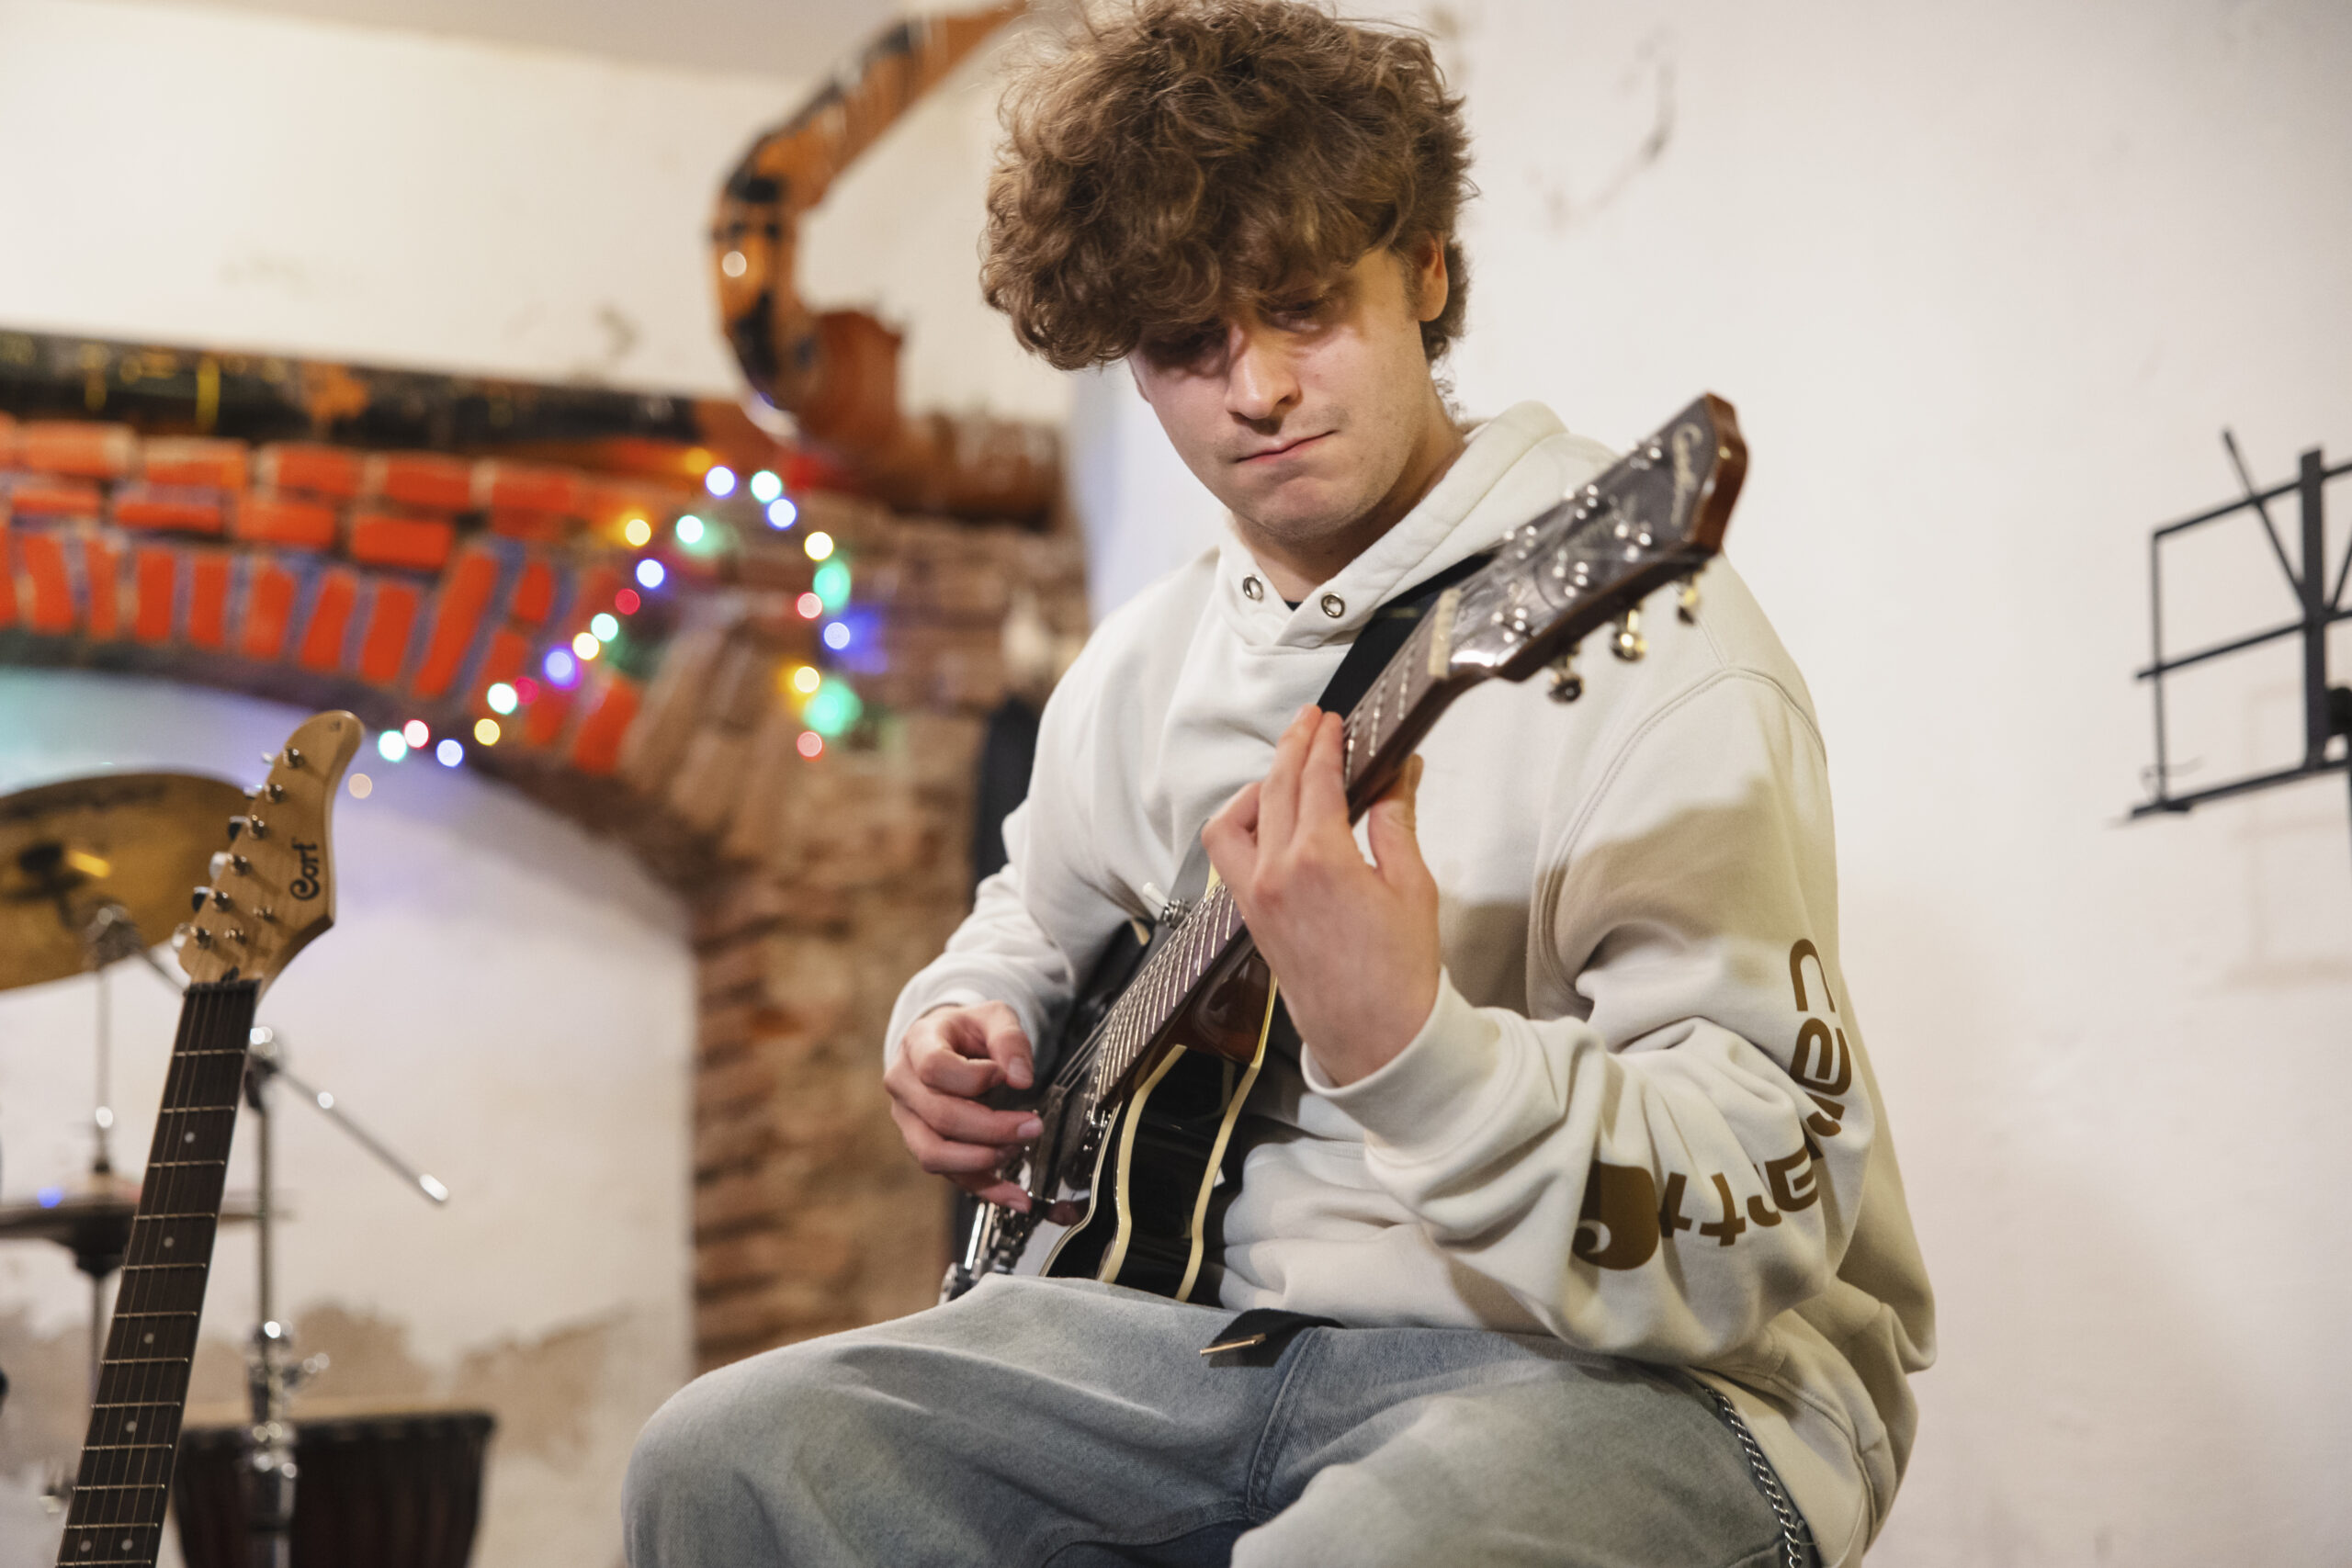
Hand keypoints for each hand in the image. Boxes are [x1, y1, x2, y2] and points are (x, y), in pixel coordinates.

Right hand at [884, 1001, 1041, 1209]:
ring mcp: (909, 1120)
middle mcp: (904, 1085)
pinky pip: (949, 1176)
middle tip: (1032, 1126)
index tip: (1005, 1076)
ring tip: (1018, 1149)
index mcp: (917, 1045)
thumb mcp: (993, 1016)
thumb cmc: (968, 1031)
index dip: (974, 1077)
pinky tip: (1016, 1196)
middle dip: (992, 1128)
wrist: (948, 1043)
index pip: (934, 1068)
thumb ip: (1009, 1038)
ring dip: (982, 1160)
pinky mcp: (924, 1146)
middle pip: (940, 1117)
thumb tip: (1021, 1078)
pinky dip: (985, 1189)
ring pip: (933, 1154)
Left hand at [1201, 708, 1441, 1086]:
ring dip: (1256, 788)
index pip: (1315, 778)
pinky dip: (1243, 828)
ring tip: (1284, 773)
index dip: (1324, 742)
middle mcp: (1276, 874)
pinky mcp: (1250, 919)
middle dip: (1292, 748)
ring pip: (1234, 821)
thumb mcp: (1413, 886)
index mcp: (1319, 859)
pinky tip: (1270, 824)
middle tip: (1311, 726)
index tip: (1332, 723)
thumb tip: (1397, 776)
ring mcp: (1255, 897)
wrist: (1377, 1039)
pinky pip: (1229, 858)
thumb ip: (1397, 821)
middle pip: (1273, 788)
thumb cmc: (1399, 975)